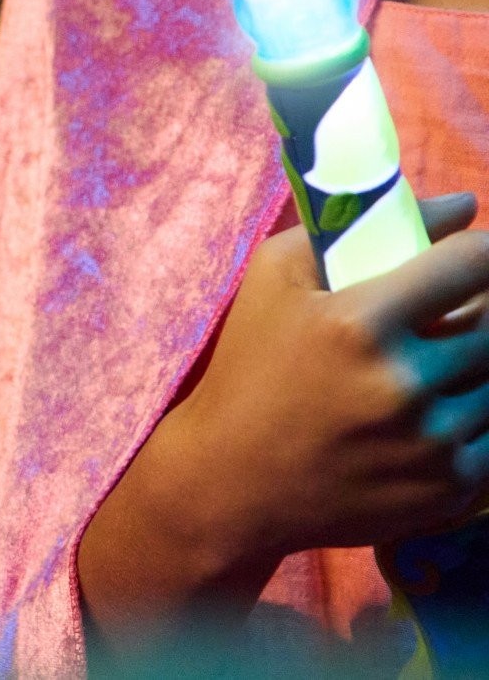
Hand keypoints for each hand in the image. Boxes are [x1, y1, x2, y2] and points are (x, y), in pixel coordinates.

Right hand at [80, 195, 488, 633]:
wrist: (231, 481)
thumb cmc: (249, 366)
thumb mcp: (275, 278)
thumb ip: (356, 227)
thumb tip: (462, 207)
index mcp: (359, 324)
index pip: (471, 265)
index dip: (482, 253)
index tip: (473, 254)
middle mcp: (404, 382)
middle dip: (479, 311)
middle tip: (449, 313)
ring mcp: (432, 442)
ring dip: (477, 367)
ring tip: (434, 364)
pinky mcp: (450, 489)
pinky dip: (475, 418)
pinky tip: (434, 413)